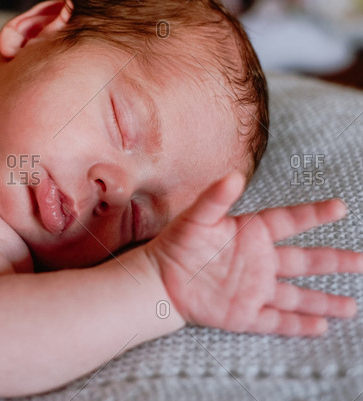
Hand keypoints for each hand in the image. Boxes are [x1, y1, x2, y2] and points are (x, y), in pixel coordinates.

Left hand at [146, 172, 362, 335]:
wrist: (159, 280)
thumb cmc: (177, 244)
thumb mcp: (194, 218)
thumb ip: (215, 199)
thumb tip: (234, 175)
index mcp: (252, 234)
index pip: (289, 222)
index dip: (313, 214)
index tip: (339, 207)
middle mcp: (260, 261)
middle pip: (305, 261)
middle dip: (335, 261)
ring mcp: (255, 289)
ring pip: (296, 296)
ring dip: (323, 301)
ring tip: (351, 306)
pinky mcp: (245, 313)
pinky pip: (276, 320)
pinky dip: (297, 325)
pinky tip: (321, 327)